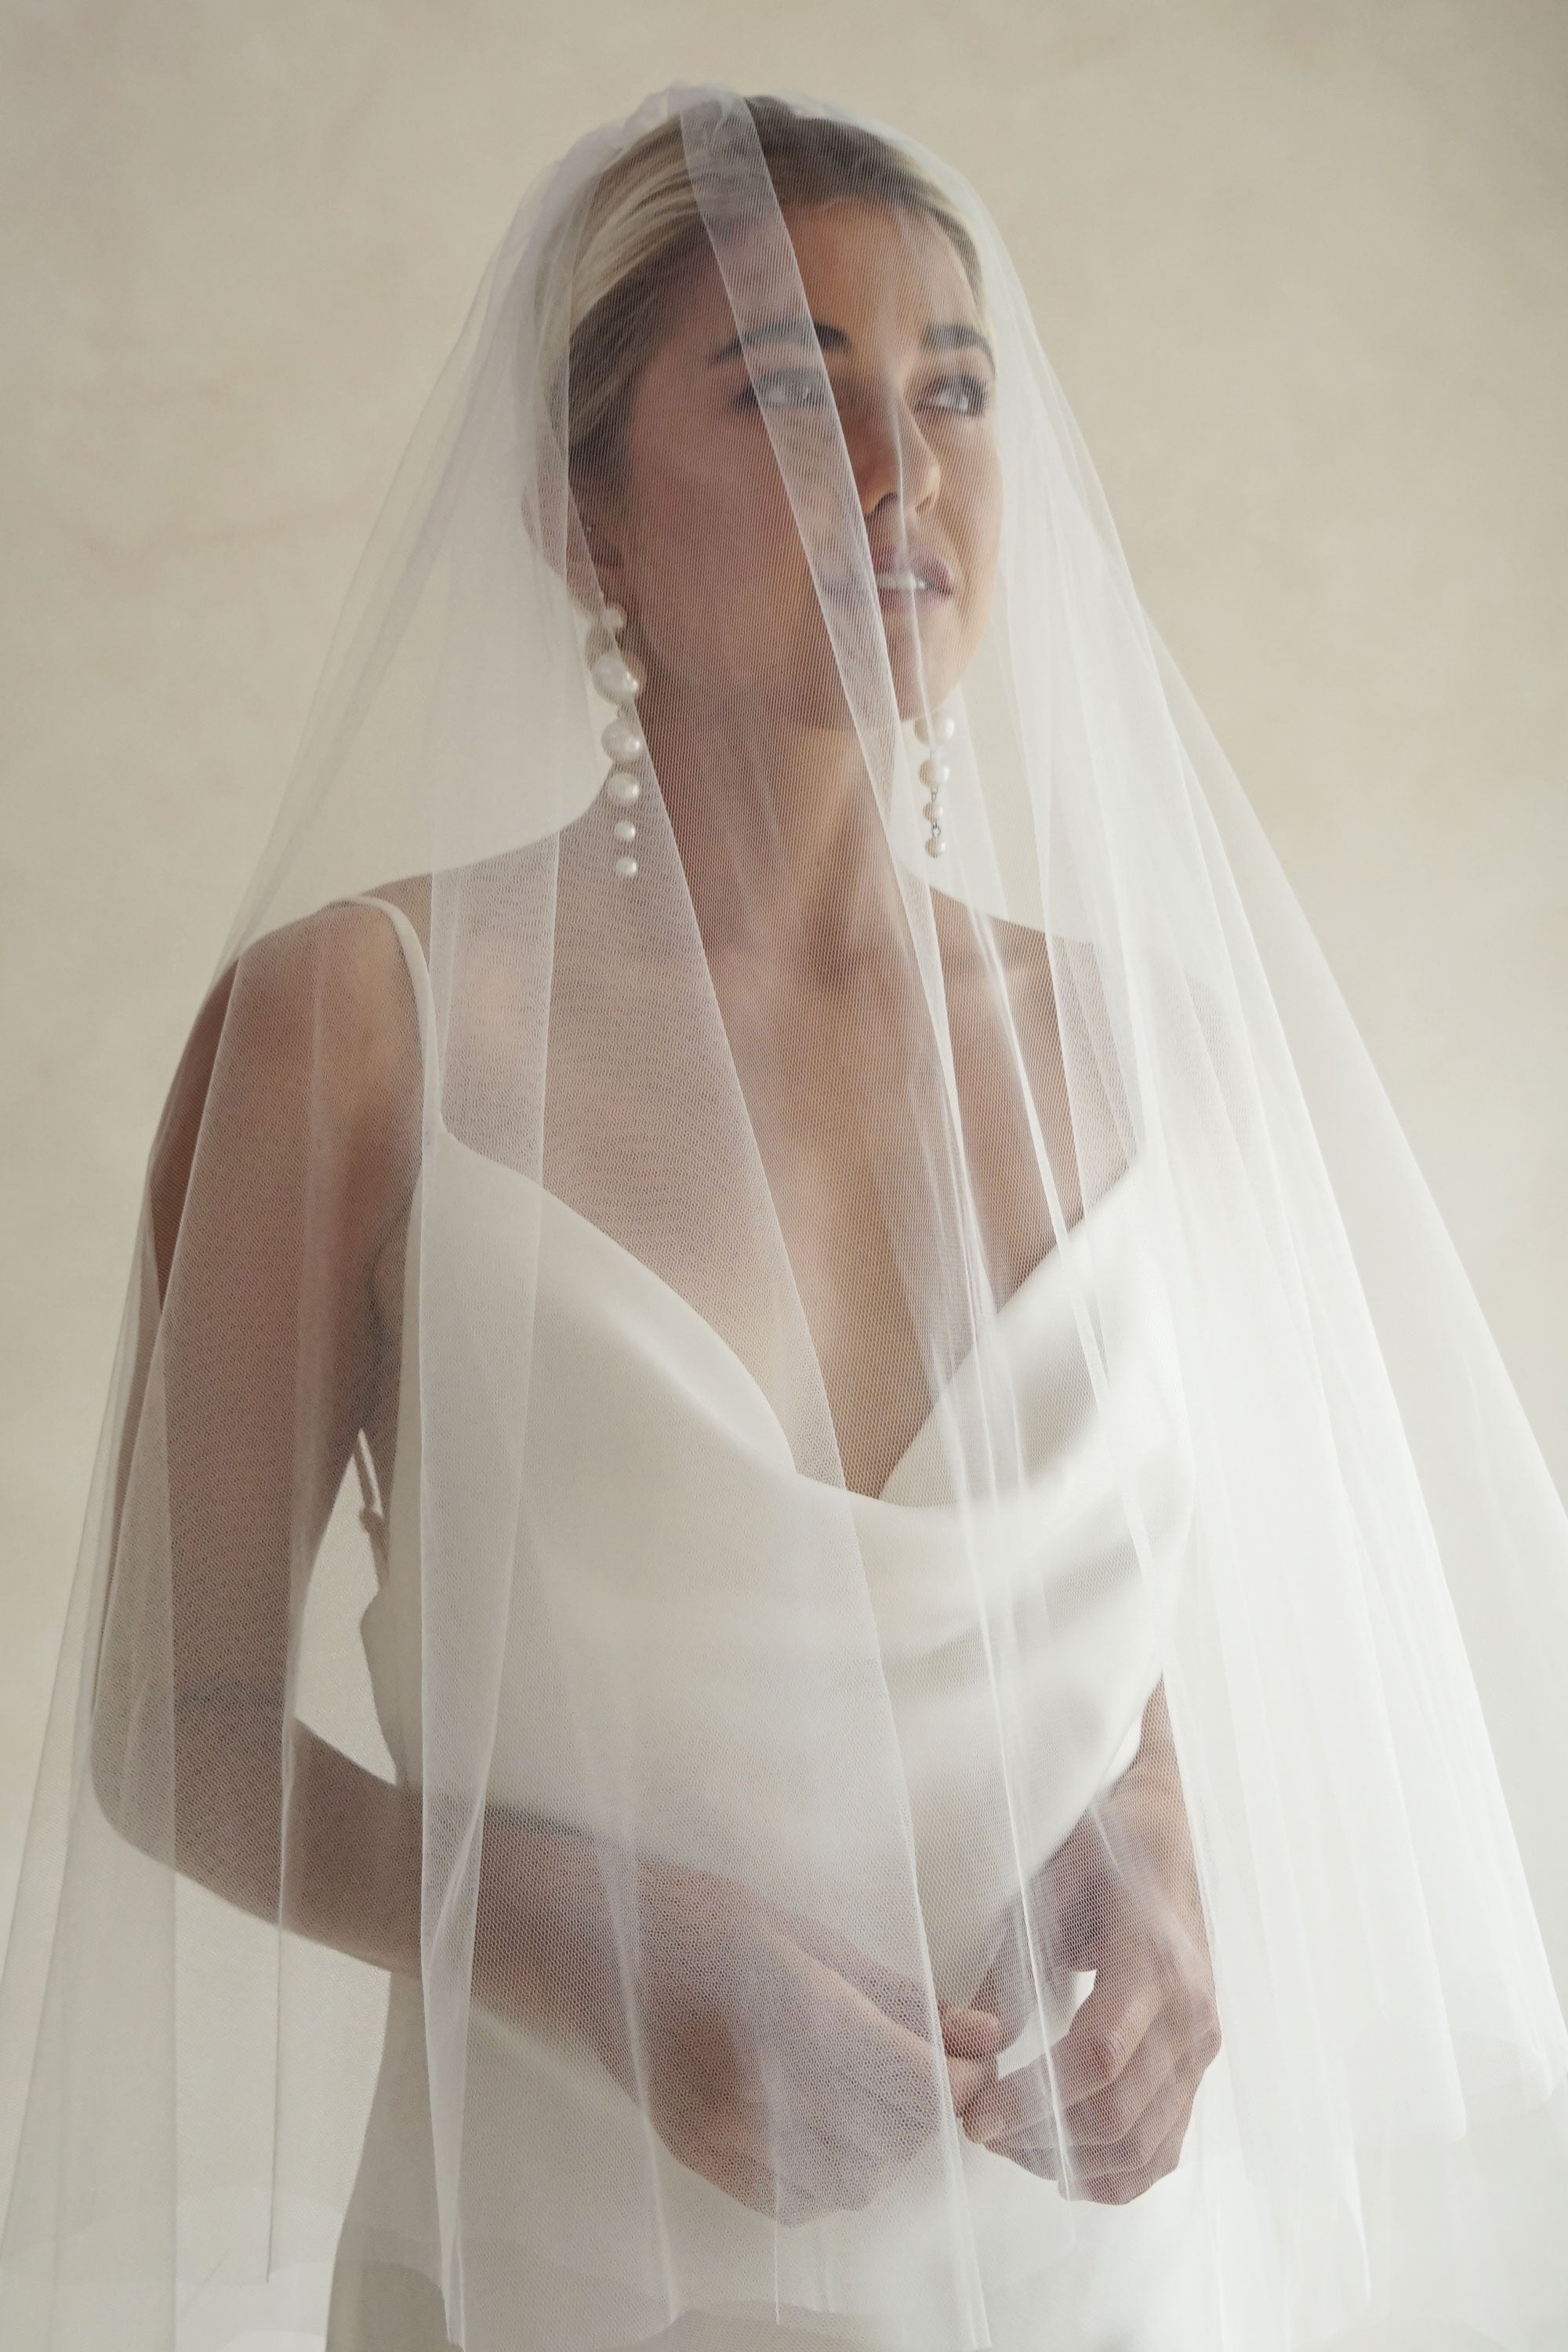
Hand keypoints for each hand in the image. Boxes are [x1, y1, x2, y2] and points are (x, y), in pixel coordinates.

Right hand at [495, 1827, 1008, 2224]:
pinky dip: (832, 2176)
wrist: (587, 1940)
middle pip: (892, 2138)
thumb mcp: (808, 1934)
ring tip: (877, 2095)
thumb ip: (900, 1993)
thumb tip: (987, 2033)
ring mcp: (723, 2131)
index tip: (971, 2059)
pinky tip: (828, 2125)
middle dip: (928, 2111)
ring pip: (851, 2181)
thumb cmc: (699, 1917)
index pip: (915, 2084)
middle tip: (932, 2069)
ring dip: (885, 2148)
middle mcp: (760, 2084)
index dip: (960, 2079)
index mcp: (794, 2011)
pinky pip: (795, 2201)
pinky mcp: (698, 2155)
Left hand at [961, 1688, 1220, 2204]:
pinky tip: (1068, 2168)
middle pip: (1118, 2115)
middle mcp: (1191, 2011)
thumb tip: (975, 2040)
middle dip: (1039, 2138)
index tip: (976, 2115)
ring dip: (1073, 2163)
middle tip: (979, 2131)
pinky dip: (1119, 2173)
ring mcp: (1203, 2041)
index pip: (1096, 2058)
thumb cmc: (1102, 1849)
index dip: (1033, 2099)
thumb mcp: (1047, 1887)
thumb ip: (1013, 1965)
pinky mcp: (1201, 2060)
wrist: (1167, 1833)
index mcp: (1153, 1959)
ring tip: (1013, 2148)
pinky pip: (1168, 2143)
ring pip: (1145, 2144)